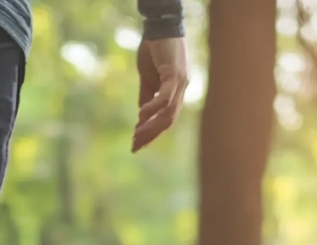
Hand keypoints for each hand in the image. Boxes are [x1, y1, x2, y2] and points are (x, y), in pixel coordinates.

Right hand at [133, 37, 188, 152]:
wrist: (160, 26)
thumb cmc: (154, 49)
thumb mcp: (148, 77)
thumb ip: (147, 96)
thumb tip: (142, 116)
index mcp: (176, 92)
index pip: (166, 119)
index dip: (152, 134)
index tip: (137, 145)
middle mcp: (181, 90)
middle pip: (168, 121)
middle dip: (151, 135)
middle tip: (135, 146)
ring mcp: (180, 82)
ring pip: (168, 113)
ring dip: (151, 126)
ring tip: (137, 134)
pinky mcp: (174, 74)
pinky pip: (165, 96)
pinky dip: (153, 107)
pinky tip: (141, 115)